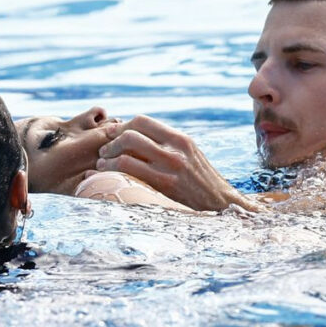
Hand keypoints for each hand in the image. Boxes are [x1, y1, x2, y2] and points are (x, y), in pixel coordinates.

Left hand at [95, 115, 258, 212]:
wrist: (222, 205)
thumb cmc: (202, 183)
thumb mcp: (189, 156)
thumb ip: (167, 145)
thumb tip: (137, 137)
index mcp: (181, 139)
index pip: (142, 121)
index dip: (121, 126)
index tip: (111, 135)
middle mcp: (176, 148)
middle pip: (131, 133)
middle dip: (111, 141)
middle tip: (104, 151)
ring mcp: (171, 166)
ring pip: (126, 151)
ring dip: (108, 157)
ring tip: (103, 164)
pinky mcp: (165, 184)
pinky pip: (129, 170)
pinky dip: (112, 171)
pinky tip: (107, 176)